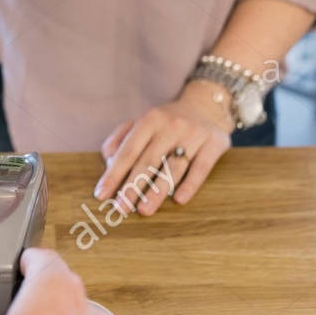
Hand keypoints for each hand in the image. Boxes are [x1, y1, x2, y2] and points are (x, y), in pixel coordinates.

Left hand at [93, 82, 232, 215]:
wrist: (206, 105)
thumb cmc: (166, 122)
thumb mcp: (142, 122)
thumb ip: (121, 139)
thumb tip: (107, 161)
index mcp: (149, 120)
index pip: (128, 151)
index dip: (114, 174)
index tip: (101, 194)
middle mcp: (171, 126)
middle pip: (148, 161)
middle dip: (132, 186)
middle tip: (121, 209)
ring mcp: (193, 135)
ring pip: (173, 167)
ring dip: (157, 191)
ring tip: (144, 210)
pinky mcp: (214, 144)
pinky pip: (201, 168)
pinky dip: (190, 185)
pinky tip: (180, 200)